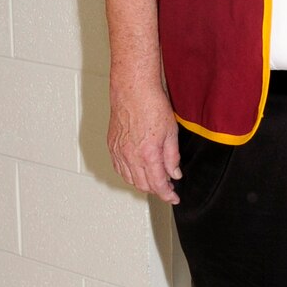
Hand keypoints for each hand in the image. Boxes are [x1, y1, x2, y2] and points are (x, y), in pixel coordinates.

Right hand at [108, 79, 181, 202]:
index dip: (167, 194)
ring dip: (142, 184)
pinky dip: (129, 175)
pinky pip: (119, 168)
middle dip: (156, 190)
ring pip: (129, 179)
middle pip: (143, 185)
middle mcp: (130, 156)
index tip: (174, 197)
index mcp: (147, 154)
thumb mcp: (171, 132)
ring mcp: (118, 151)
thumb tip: (174, 174)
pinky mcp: (112, 145)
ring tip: (154, 180)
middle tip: (168, 189)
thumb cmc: (152, 105)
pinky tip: (137, 172)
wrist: (133, 89)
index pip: (158, 184)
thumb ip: (172, 157)